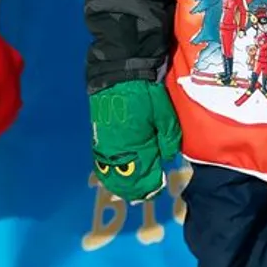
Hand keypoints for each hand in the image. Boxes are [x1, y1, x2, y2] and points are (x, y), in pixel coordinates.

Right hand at [89, 80, 180, 203]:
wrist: (119, 74)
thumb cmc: (146, 93)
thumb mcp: (165, 114)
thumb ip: (168, 137)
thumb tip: (168, 157)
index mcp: (140, 145)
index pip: (146, 175)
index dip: (152, 186)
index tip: (159, 189)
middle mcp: (121, 151)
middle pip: (128, 180)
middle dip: (137, 189)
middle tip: (146, 192)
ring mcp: (106, 145)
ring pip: (112, 175)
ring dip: (121, 185)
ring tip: (128, 190)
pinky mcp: (97, 137)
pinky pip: (101, 163)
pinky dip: (108, 173)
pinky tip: (112, 176)